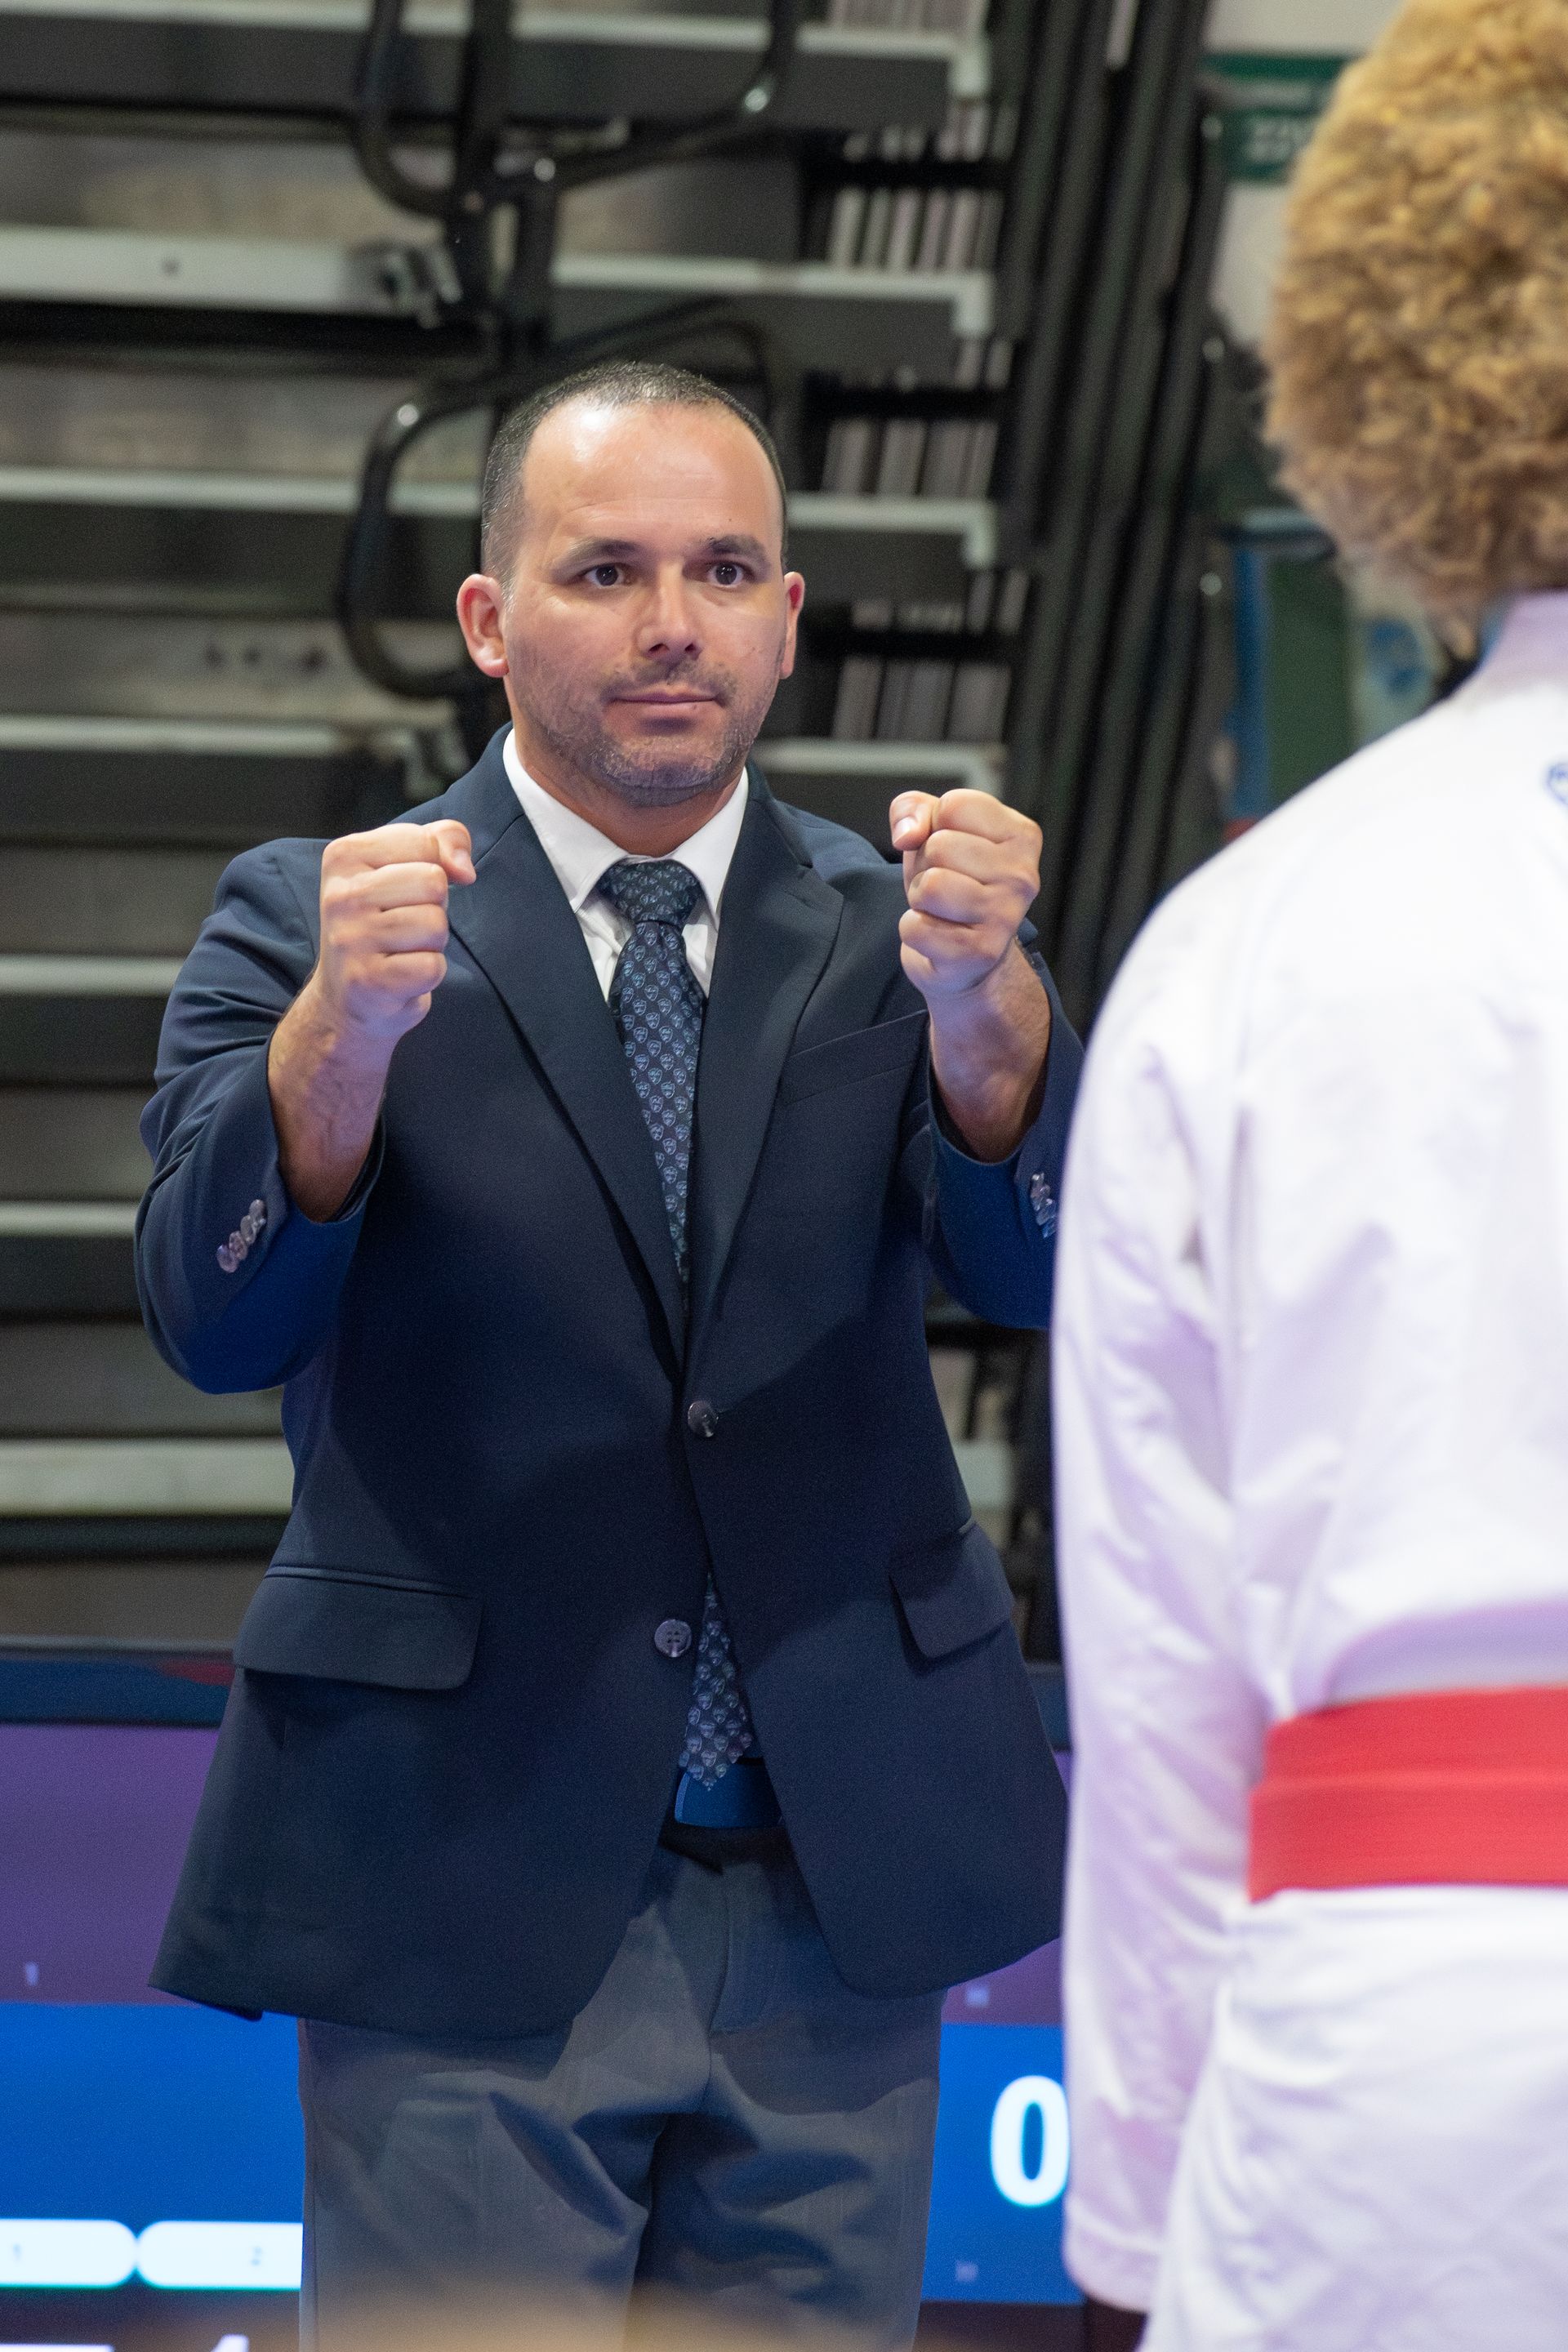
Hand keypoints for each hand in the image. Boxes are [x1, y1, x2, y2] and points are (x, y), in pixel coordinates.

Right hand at [311, 820, 474, 1055]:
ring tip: (402, 950)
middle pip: (433, 881)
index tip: (404, 892)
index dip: (433, 868)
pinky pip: (432, 966)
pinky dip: (428, 973)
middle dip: (434, 906)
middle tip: (405, 926)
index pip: (423, 842)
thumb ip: (442, 840)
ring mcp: (350, 939)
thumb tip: (464, 869)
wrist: (346, 999)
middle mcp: (341, 895)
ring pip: (435, 924)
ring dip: (432, 942)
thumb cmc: (382, 925)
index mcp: (344, 855)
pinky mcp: (368, 980)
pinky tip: (402, 976)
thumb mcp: (404, 867)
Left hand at [890, 789, 1041, 1001]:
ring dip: (919, 897)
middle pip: (938, 846)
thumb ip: (912, 810)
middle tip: (945, 886)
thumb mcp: (932, 832)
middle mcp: (1022, 875)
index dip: (934, 826)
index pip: (953, 806)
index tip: (951, 851)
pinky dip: (913, 931)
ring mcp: (1005, 916)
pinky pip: (916, 927)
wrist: (965, 958)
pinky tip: (938, 936)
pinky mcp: (980, 954)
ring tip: (940, 909)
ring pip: (929, 885)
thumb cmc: (952, 882)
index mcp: (1021, 835)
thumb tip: (907, 835)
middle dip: (925, 866)